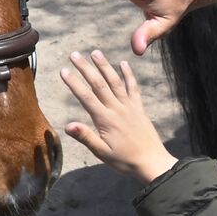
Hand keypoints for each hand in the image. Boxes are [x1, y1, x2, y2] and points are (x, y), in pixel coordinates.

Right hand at [60, 51, 176, 185]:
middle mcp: (117, 109)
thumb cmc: (125, 160)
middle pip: (99, 84)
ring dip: (104, 66)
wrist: (153, 163)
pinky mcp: (139, 108)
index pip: (86, 97)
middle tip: (74, 54)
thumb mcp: (102, 153)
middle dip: (85, 68)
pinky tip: (123, 63)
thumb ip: (86, 137)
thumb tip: (67, 126)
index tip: (63, 70)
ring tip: (95, 52)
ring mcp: (129, 107)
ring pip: (115, 82)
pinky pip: (133, 88)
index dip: (74, 83)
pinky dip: (128, 74)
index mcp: (105, 120)